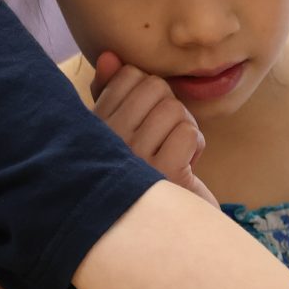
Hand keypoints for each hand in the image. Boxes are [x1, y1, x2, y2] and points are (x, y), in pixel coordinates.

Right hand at [92, 52, 215, 204]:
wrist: (163, 232)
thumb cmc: (143, 177)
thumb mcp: (124, 132)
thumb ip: (113, 92)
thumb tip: (110, 56)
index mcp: (92, 127)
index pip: (128, 76)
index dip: (150, 94)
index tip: (146, 123)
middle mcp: (105, 142)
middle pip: (155, 87)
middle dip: (171, 109)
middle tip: (165, 140)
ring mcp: (131, 158)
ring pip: (174, 108)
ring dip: (185, 129)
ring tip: (174, 154)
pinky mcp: (161, 174)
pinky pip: (189, 132)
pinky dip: (195, 145)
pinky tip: (185, 166)